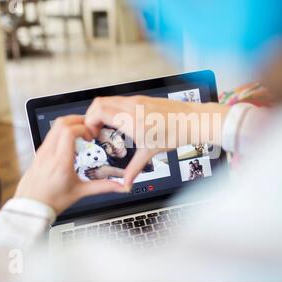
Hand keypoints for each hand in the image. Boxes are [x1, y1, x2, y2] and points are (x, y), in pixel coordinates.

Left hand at [14, 115, 124, 213]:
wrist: (31, 208)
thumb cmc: (52, 201)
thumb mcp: (80, 192)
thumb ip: (103, 187)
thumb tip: (121, 187)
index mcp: (61, 162)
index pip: (69, 131)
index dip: (83, 127)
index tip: (91, 135)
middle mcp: (49, 154)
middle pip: (61, 123)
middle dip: (77, 120)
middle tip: (88, 127)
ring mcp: (42, 152)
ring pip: (54, 126)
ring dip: (69, 124)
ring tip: (81, 132)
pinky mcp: (39, 153)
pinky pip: (50, 134)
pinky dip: (62, 132)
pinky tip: (70, 142)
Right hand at [85, 96, 228, 188]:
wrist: (193, 120)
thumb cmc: (176, 133)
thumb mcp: (150, 152)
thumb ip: (134, 168)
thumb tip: (125, 183)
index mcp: (131, 119)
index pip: (98, 112)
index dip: (88, 122)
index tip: (92, 134)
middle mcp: (132, 106)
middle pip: (99, 102)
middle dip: (91, 116)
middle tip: (95, 130)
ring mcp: (137, 100)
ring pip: (109, 99)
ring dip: (102, 111)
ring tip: (107, 127)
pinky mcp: (142, 98)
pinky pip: (120, 99)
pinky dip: (113, 108)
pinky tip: (121, 122)